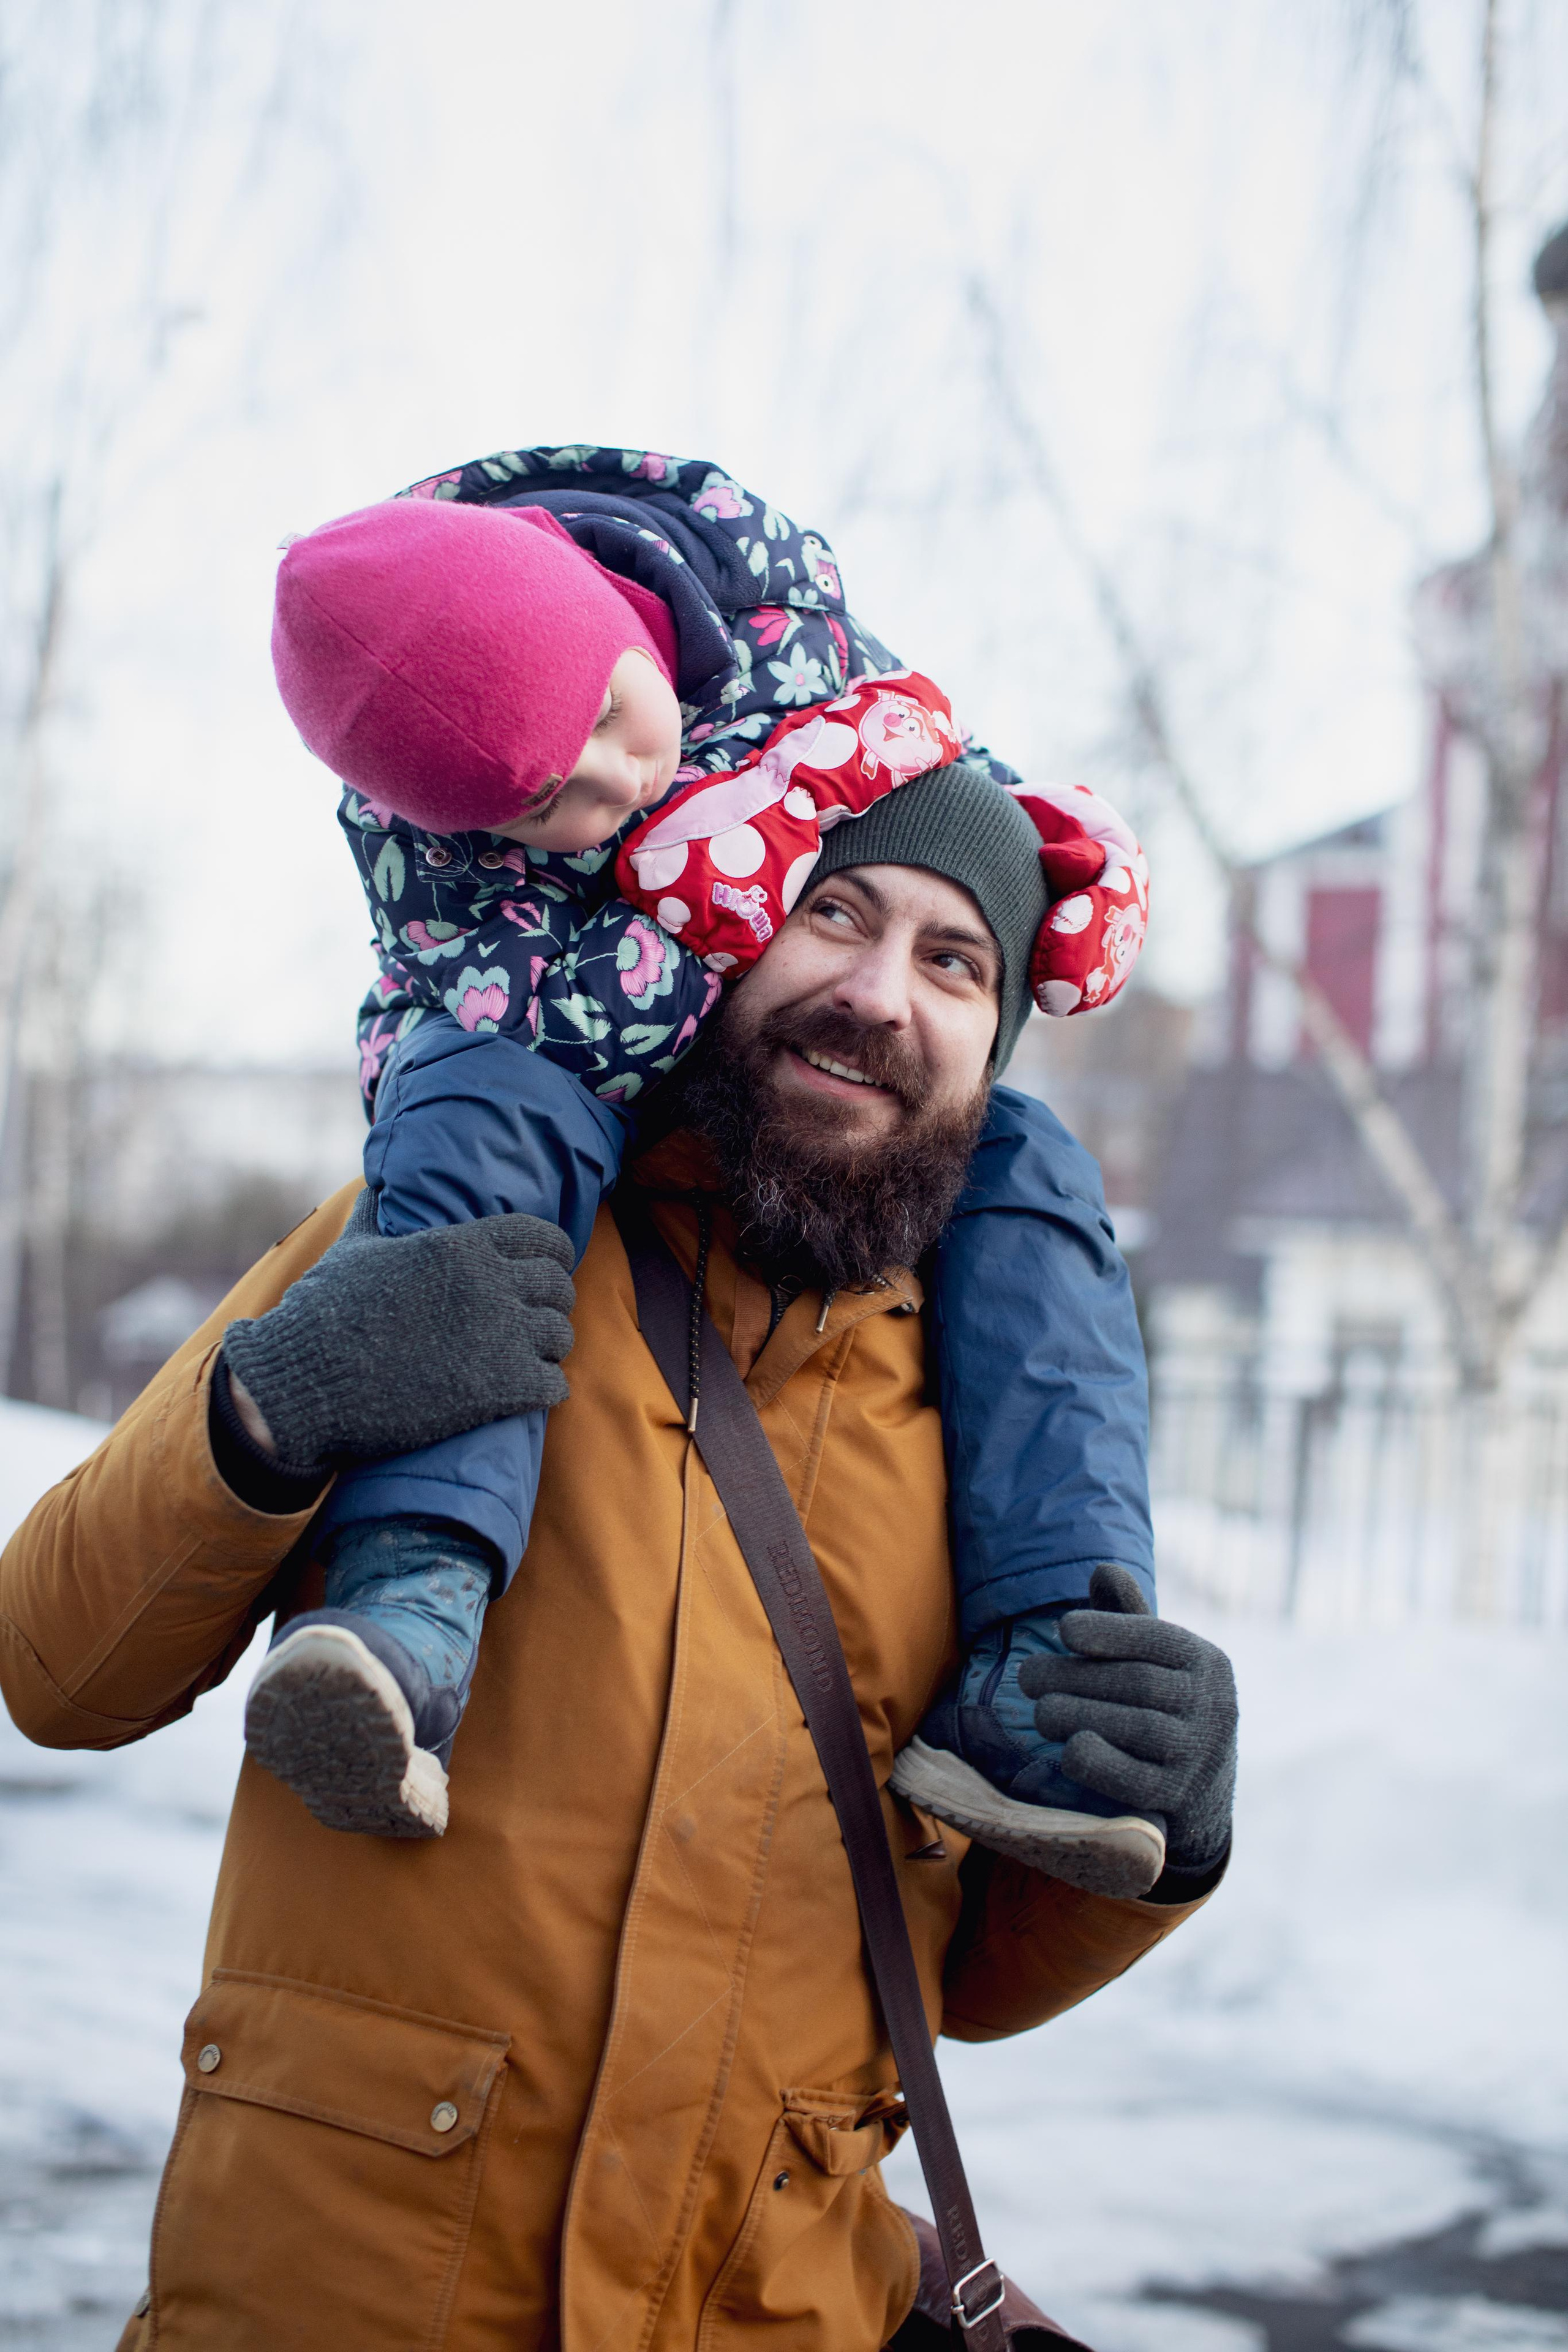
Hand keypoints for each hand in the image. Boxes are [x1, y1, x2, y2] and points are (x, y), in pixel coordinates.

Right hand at [221, 1190, 576, 1473]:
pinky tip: (530, 1391)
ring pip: (561, 1335)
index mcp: (462, 1246)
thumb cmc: (325, 1313)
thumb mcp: (352, 1250)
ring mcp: (499, 1337)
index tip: (551, 1269)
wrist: (308, 1379)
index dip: (553, 1255)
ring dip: (550, 1347)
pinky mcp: (499, 1389)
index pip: (542, 1237)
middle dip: (552, 1304)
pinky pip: (553, 1384)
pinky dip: (546, 1387)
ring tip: (534, 1357)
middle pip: (558, 1287)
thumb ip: (373, 1215)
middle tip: (538, 1320)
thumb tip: (371, 1186)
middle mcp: (490, 1285)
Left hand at [1017, 1563, 1236, 1876]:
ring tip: (1039, 1712)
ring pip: (1137, 1728)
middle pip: (1139, 1683)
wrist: (1199, 1792)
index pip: (1158, 1638)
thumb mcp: (1152, 1661)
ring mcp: (1202, 1756)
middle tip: (1026, 1677)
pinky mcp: (1180, 1799)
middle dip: (1075, 1677)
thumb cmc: (1160, 1707)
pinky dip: (1100, 1763)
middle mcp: (1215, 1706)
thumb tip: (1102, 1570)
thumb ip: (1126, 1617)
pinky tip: (1069, 1749)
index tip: (1063, 1629)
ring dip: (1078, 1715)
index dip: (1109, 1630)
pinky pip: (1137, 1781)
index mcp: (1207, 1662)